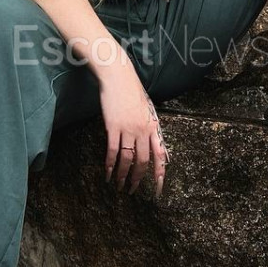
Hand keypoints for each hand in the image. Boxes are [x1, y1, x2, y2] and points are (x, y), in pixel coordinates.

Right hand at [99, 62, 170, 198]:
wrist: (118, 76)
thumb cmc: (132, 91)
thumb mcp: (146, 109)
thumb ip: (149, 127)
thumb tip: (153, 143)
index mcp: (153, 126)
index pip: (160, 155)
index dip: (160, 174)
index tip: (159, 189)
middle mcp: (143, 130)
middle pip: (142, 161)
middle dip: (138, 179)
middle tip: (133, 190)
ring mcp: (128, 129)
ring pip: (127, 159)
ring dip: (122, 175)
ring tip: (118, 186)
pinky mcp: (113, 127)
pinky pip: (112, 151)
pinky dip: (109, 164)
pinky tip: (107, 173)